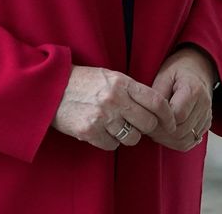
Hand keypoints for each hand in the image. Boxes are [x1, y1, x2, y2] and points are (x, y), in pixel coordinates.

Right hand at [51, 65, 177, 150]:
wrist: (50, 87)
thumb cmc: (82, 81)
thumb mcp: (109, 76)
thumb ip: (131, 90)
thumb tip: (155, 108)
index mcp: (122, 82)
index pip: (157, 101)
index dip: (168, 115)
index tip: (171, 123)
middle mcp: (115, 99)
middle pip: (148, 124)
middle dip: (146, 127)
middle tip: (138, 125)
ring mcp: (102, 117)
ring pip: (132, 138)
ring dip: (127, 135)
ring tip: (115, 125)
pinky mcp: (89, 131)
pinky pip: (112, 145)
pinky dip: (109, 141)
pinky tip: (100, 130)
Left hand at [147, 46, 216, 151]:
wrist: (196, 68)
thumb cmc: (177, 70)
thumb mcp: (164, 75)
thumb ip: (157, 95)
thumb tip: (149, 115)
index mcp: (194, 89)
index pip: (178, 115)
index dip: (161, 120)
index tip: (148, 117)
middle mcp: (204, 104)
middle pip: (182, 131)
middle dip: (161, 133)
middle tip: (147, 126)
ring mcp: (207, 115)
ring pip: (186, 140)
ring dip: (167, 140)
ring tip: (155, 130)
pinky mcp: (206, 124)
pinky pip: (191, 142)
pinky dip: (176, 142)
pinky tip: (165, 133)